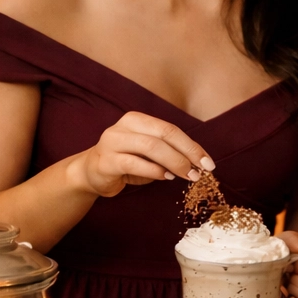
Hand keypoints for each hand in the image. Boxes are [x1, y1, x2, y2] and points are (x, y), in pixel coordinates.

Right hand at [67, 111, 214, 197]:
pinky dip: (154, 171)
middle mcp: (124, 126)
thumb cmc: (125, 162)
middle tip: (202, 170)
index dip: (192, 145)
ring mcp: (112, 142)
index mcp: (137, 120)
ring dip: (174, 162)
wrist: (90, 173)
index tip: (208, 162)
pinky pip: (135, 163)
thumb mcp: (148, 154)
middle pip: (164, 134)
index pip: (170, 129)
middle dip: (187, 153)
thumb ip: (168, 153)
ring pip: (151, 147)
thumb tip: (198, 162)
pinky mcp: (106, 161)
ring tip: (188, 175)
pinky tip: (165, 177)